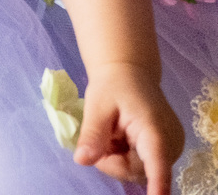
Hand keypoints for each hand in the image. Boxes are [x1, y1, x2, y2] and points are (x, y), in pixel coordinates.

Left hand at [74, 62, 183, 194]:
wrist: (130, 72)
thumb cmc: (113, 85)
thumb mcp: (96, 106)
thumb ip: (92, 134)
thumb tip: (83, 160)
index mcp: (154, 130)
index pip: (157, 164)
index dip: (157, 186)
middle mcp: (170, 143)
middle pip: (137, 171)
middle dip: (112, 161)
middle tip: (101, 137)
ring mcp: (171, 148)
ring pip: (138, 170)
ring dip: (118, 158)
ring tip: (111, 133)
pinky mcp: (167, 150)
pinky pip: (142, 164)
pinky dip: (126, 156)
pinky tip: (121, 137)